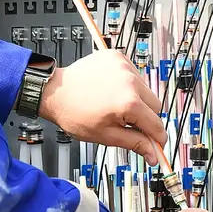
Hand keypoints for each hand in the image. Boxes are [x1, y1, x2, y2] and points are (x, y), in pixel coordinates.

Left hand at [38, 49, 166, 164]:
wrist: (55, 92)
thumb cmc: (74, 113)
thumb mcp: (106, 135)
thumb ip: (134, 143)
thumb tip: (153, 154)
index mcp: (128, 102)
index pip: (156, 123)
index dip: (157, 137)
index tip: (157, 144)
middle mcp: (130, 80)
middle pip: (155, 105)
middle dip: (146, 117)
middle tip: (129, 124)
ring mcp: (124, 66)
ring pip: (146, 89)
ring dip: (138, 99)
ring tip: (116, 105)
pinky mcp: (117, 57)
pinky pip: (134, 74)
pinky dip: (129, 84)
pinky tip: (113, 91)